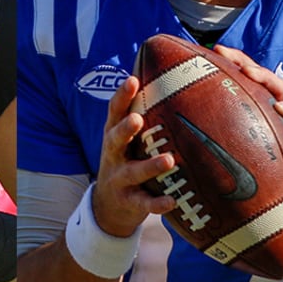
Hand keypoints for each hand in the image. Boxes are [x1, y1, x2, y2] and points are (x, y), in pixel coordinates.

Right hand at [92, 75, 175, 237]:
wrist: (107, 206)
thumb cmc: (127, 159)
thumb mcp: (128, 138)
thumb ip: (143, 113)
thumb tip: (174, 75)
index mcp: (114, 135)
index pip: (114, 112)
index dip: (122, 96)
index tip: (132, 79)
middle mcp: (113, 155)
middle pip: (114, 139)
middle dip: (125, 129)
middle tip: (138, 119)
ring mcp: (119, 180)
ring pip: (132, 173)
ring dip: (149, 166)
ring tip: (169, 160)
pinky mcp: (129, 202)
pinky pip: (144, 203)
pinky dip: (157, 203)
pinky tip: (172, 200)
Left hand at [214, 45, 282, 208]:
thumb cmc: (274, 169)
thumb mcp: (247, 150)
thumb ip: (229, 140)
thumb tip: (192, 140)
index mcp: (262, 107)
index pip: (248, 79)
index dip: (233, 62)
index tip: (214, 51)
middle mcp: (277, 106)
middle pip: (262, 77)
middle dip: (243, 62)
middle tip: (224, 52)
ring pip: (280, 89)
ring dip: (264, 78)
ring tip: (248, 72)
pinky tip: (279, 108)